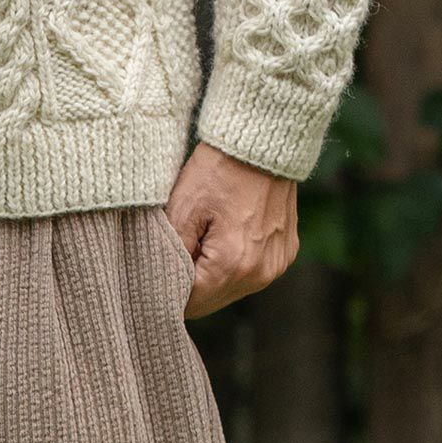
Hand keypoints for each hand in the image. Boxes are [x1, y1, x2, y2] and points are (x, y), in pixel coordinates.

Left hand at [164, 145, 298, 319]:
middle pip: (211, 303)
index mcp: (232, 266)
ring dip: (211, 278)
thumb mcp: (181, 210)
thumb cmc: (218, 169)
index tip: (156, 276)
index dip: (169, 293)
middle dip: (190, 287)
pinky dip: (233, 266)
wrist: (263, 138)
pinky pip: (250, 275)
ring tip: (201, 242)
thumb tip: (163, 288)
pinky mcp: (285, 254)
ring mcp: (276, 265)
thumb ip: (170, 257)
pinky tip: (225, 238)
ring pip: (229, 291)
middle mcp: (259, 274)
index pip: (190, 304)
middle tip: (175, 255)